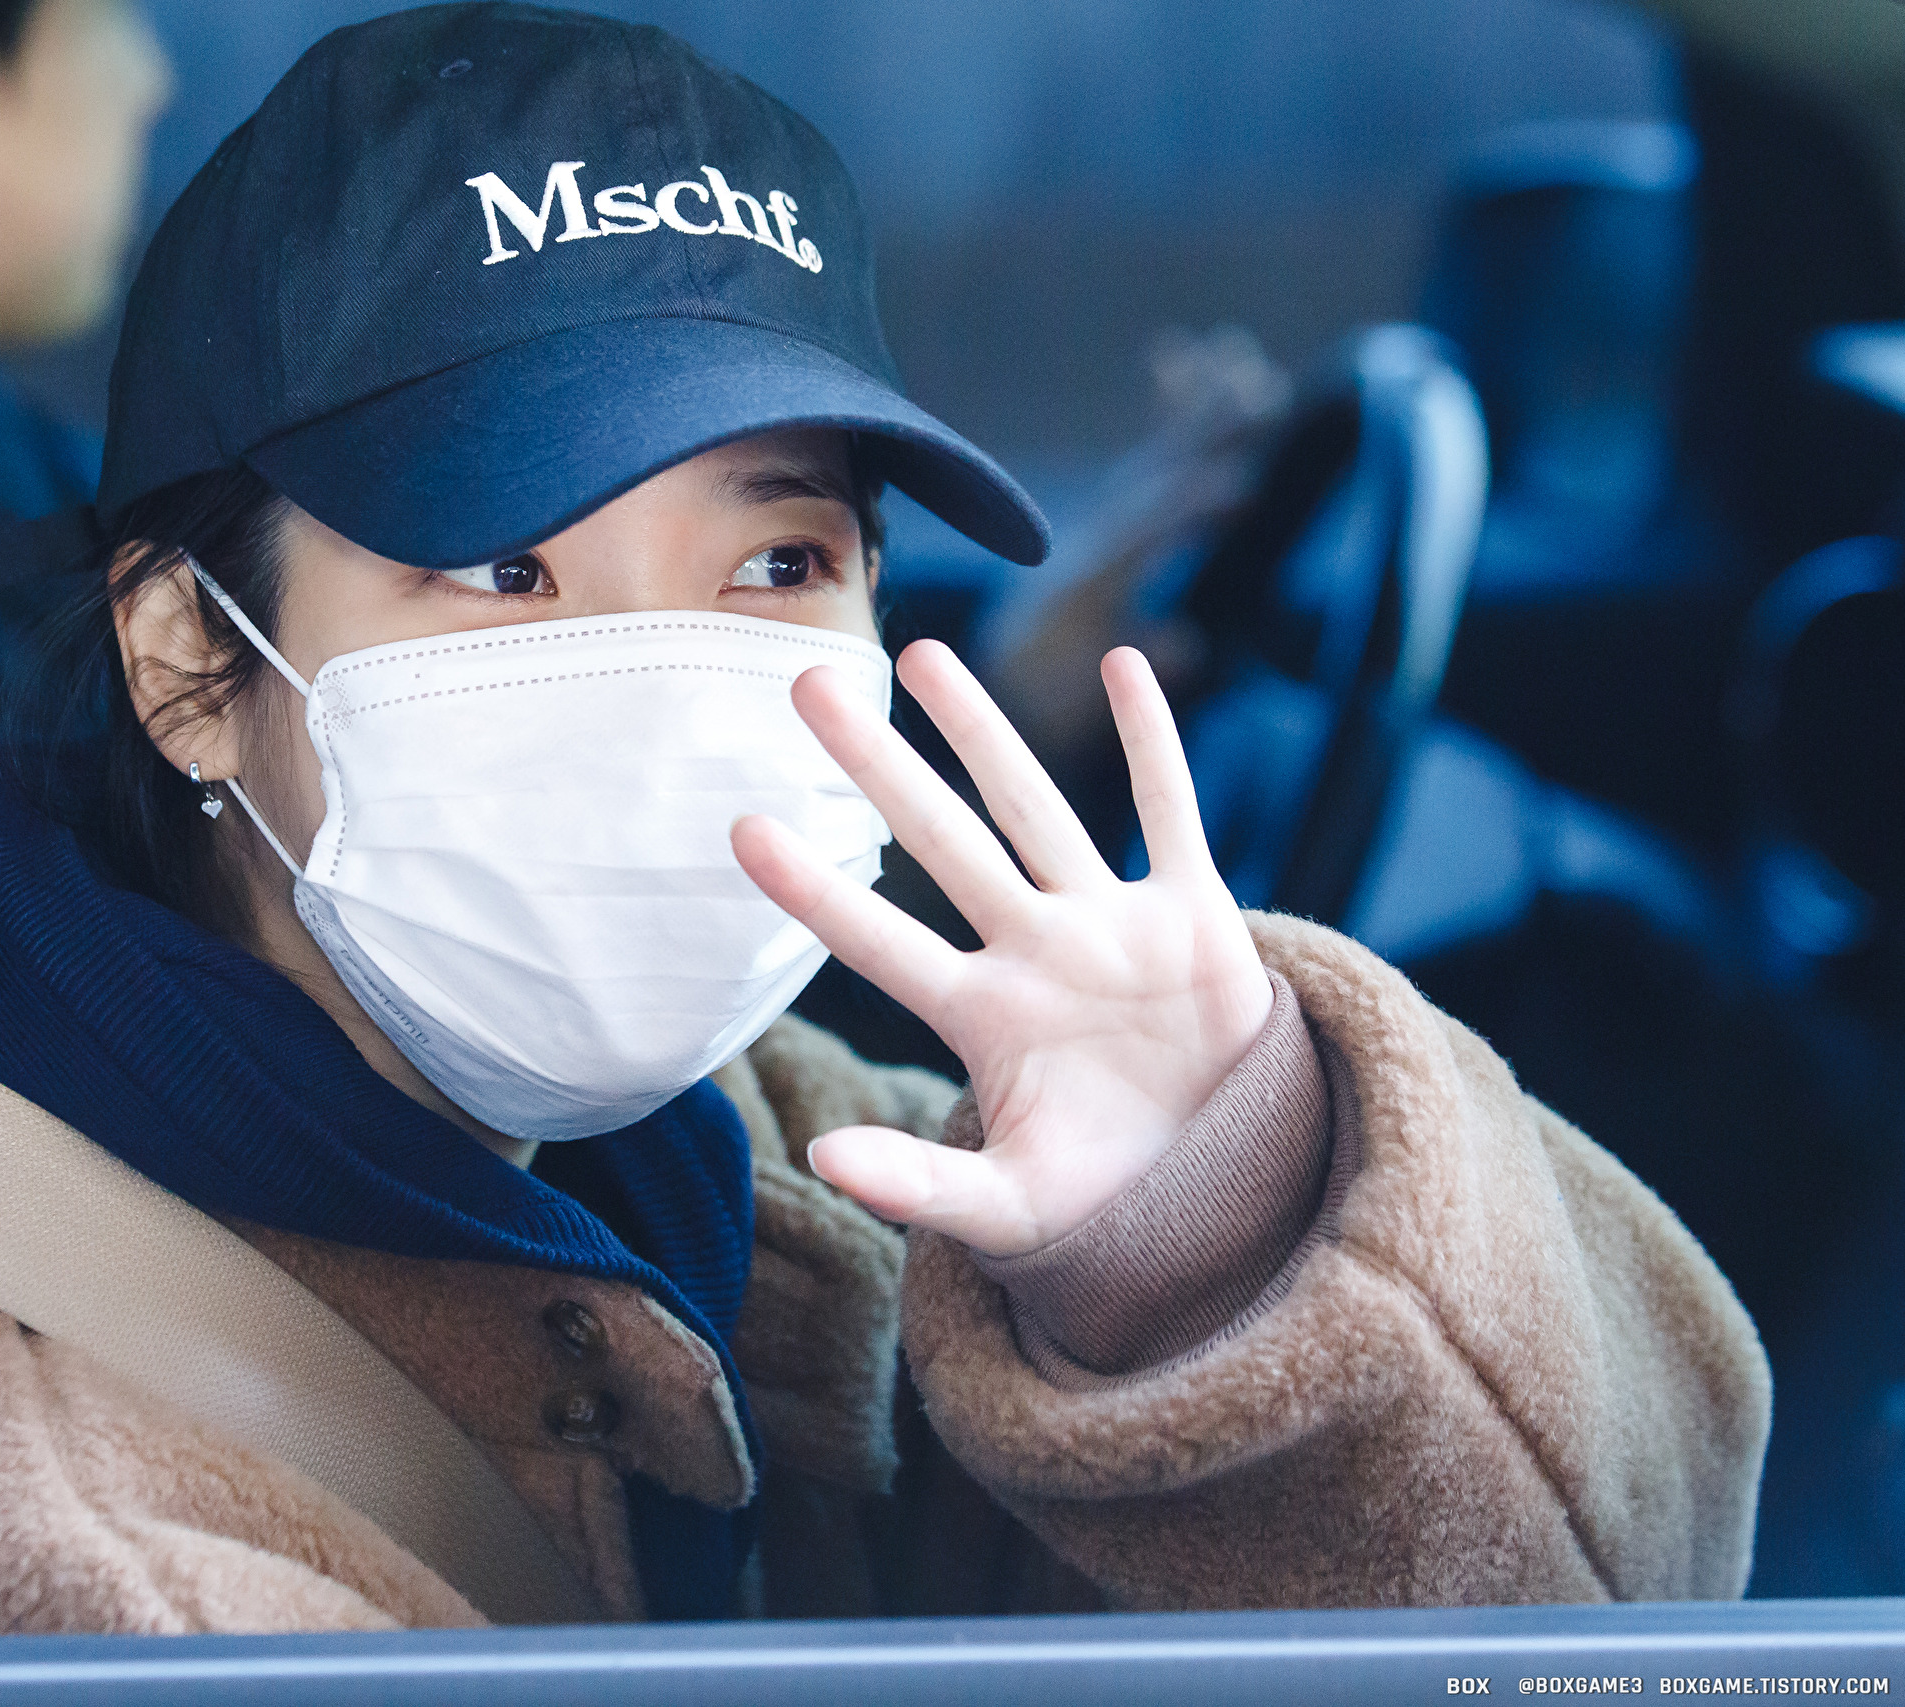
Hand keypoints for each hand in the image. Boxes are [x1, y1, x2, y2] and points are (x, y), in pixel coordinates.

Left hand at [731, 642, 1271, 1258]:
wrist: (1227, 1182)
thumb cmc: (1107, 1195)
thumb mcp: (1010, 1205)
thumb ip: (918, 1184)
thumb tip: (820, 1160)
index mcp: (984, 1017)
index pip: (882, 944)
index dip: (817, 893)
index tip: (743, 830)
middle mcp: (1034, 951)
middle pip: (944, 841)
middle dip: (879, 767)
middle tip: (806, 683)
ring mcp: (1109, 925)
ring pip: (1034, 808)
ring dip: (982, 731)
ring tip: (920, 655)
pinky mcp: (1194, 916)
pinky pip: (1170, 813)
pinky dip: (1154, 743)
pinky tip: (1124, 665)